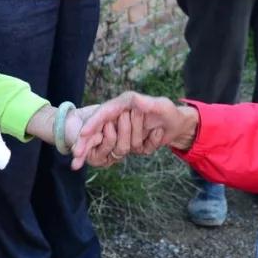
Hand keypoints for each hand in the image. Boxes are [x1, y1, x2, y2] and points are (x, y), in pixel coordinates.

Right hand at [70, 92, 198, 168]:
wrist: (179, 124)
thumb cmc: (170, 112)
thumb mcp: (162, 105)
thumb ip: (148, 103)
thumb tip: (134, 99)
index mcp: (123, 105)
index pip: (103, 115)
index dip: (92, 125)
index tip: (81, 136)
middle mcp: (121, 118)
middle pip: (102, 133)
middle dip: (93, 143)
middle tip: (78, 157)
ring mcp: (126, 131)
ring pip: (122, 145)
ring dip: (139, 140)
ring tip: (156, 129)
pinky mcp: (133, 142)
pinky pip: (137, 150)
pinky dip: (149, 145)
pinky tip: (158, 136)